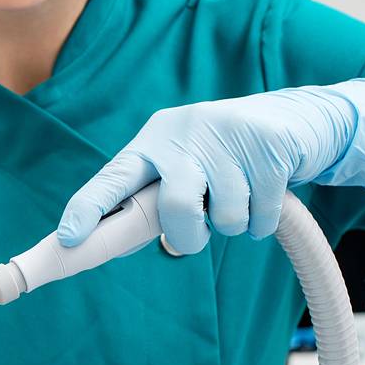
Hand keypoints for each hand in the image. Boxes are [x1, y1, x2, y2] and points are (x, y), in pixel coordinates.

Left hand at [58, 79, 364, 254]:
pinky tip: (265, 194)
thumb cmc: (221, 157)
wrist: (295, 118)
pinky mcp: (269, 147)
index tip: (68, 239)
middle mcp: (183, 134)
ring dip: (233, 226)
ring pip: (224, 218)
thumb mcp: (181, 169)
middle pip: (177, 209)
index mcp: (151, 143)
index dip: (88, 209)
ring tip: (239, 199)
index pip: (112, 179)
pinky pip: (261, 216)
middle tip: (198, 232)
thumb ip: (149, 203)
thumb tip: (113, 246)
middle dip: (188, 237)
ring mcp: (227, 137)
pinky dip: (262, 222)